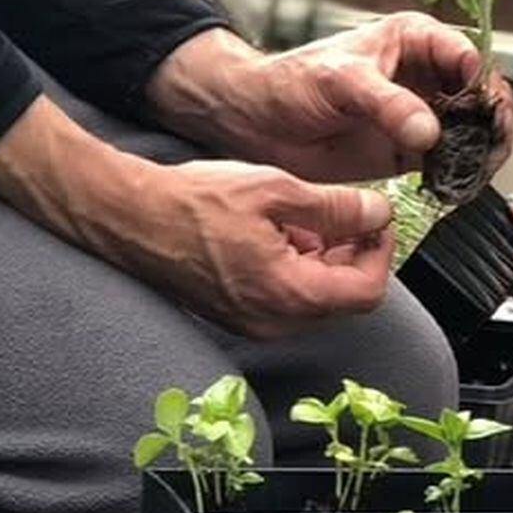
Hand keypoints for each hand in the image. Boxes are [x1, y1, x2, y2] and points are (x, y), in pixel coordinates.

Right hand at [0, 94, 395, 340]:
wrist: (132, 218)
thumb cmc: (195, 200)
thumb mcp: (276, 189)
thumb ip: (335, 208)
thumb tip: (377, 215)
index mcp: (289, 293)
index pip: (367, 290)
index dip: (380, 251)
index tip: (375, 218)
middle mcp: (274, 322)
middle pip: (343, 298)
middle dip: (352, 253)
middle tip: (346, 211)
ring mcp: (253, 323)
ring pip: (316, 299)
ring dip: (325, 260)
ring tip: (306, 215)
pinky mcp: (237, 316)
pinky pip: (286, 299)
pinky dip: (297, 268)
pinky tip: (279, 230)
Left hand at [184, 14, 512, 184]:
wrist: (257, 123)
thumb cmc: (292, 82)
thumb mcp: (340, 81)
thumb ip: (387, 104)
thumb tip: (430, 132)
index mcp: (415, 39)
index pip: (468, 54)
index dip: (481, 81)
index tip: (477, 108)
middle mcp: (426, 73)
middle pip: (483, 93)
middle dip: (494, 117)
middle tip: (490, 144)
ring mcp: (422, 113)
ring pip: (476, 128)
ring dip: (485, 148)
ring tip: (475, 168)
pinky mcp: (412, 151)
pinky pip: (453, 160)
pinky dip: (463, 172)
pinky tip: (456, 185)